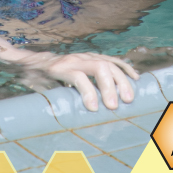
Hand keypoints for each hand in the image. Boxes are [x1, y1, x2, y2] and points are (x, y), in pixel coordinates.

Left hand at [18, 52, 138, 110]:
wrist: (39, 60)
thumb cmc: (38, 78)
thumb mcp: (38, 88)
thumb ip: (48, 98)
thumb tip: (55, 116)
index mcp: (59, 68)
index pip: (78, 76)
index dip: (87, 92)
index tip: (94, 109)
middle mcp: (74, 59)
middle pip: (98, 67)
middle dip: (108, 87)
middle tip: (114, 106)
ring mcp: (86, 56)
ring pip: (108, 63)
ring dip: (121, 81)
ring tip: (128, 99)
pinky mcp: (94, 56)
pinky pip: (113, 60)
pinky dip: (125, 69)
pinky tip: (134, 79)